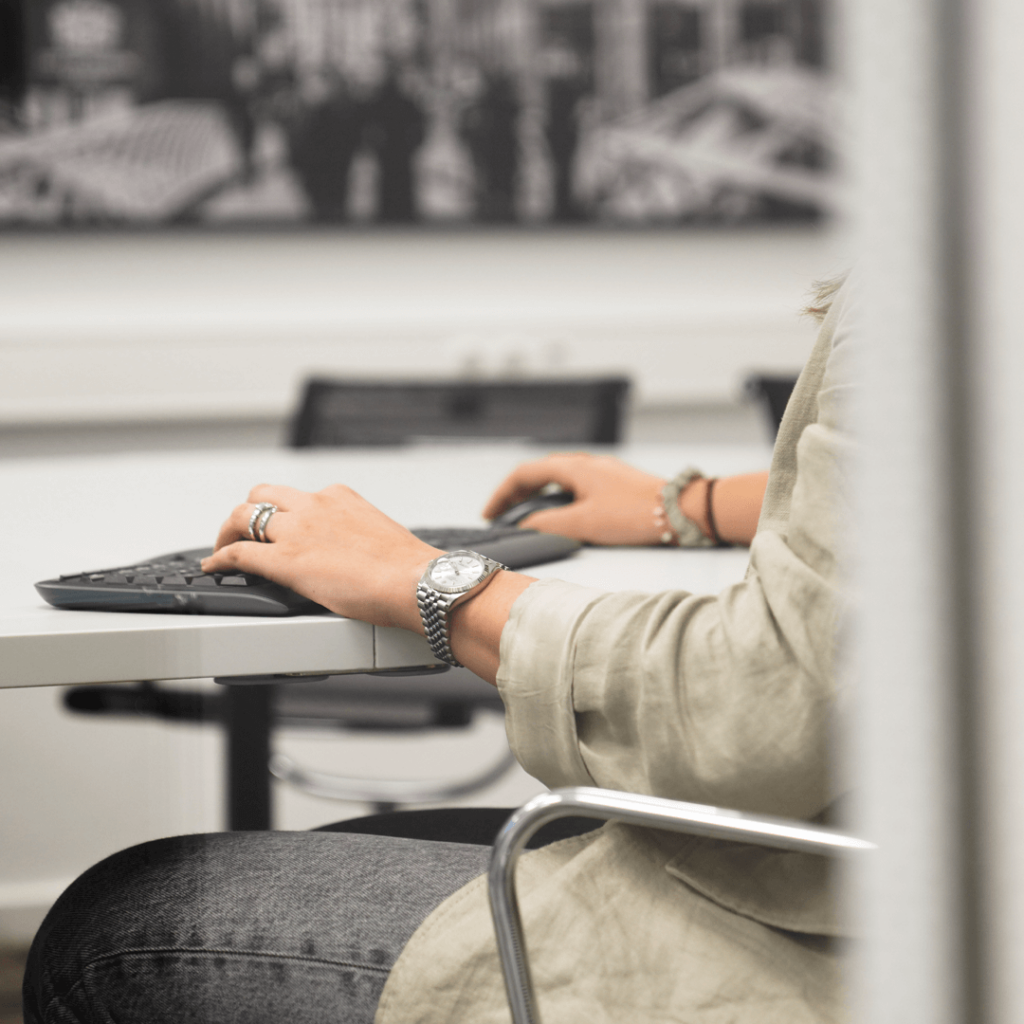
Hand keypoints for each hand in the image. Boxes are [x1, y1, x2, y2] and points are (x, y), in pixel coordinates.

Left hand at [200, 484, 442, 630]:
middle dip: (248, 513)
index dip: (282, 513)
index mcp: (339, 498)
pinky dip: (220, 558)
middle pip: (262, 495)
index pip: (298, 497)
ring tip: (222, 549)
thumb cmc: (407, 567)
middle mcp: (314, 505)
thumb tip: (358, 554)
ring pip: (243, 515)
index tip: (281, 527)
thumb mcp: (380, 535)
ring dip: (228, 531)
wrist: (416, 581)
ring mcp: (296, 530)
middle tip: (243, 532)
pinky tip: (215, 567)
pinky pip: (238, 553)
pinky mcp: (285, 559)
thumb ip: (358, 536)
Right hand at [482, 453, 669, 545]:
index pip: (524, 474)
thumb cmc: (636, 513)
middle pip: (540, 474)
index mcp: (573, 467)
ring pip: (559, 480)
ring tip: (528, 518)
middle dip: (517, 495)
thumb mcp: (583, 523)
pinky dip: (558, 499)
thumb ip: (548, 525)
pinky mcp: (615, 484)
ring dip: (538, 497)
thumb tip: (525, 527)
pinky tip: (563, 516)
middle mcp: (586, 464)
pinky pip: (576, 486)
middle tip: (503, 516)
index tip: (490, 513)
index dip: (502, 495)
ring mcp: (602, 472)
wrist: (681, 511)